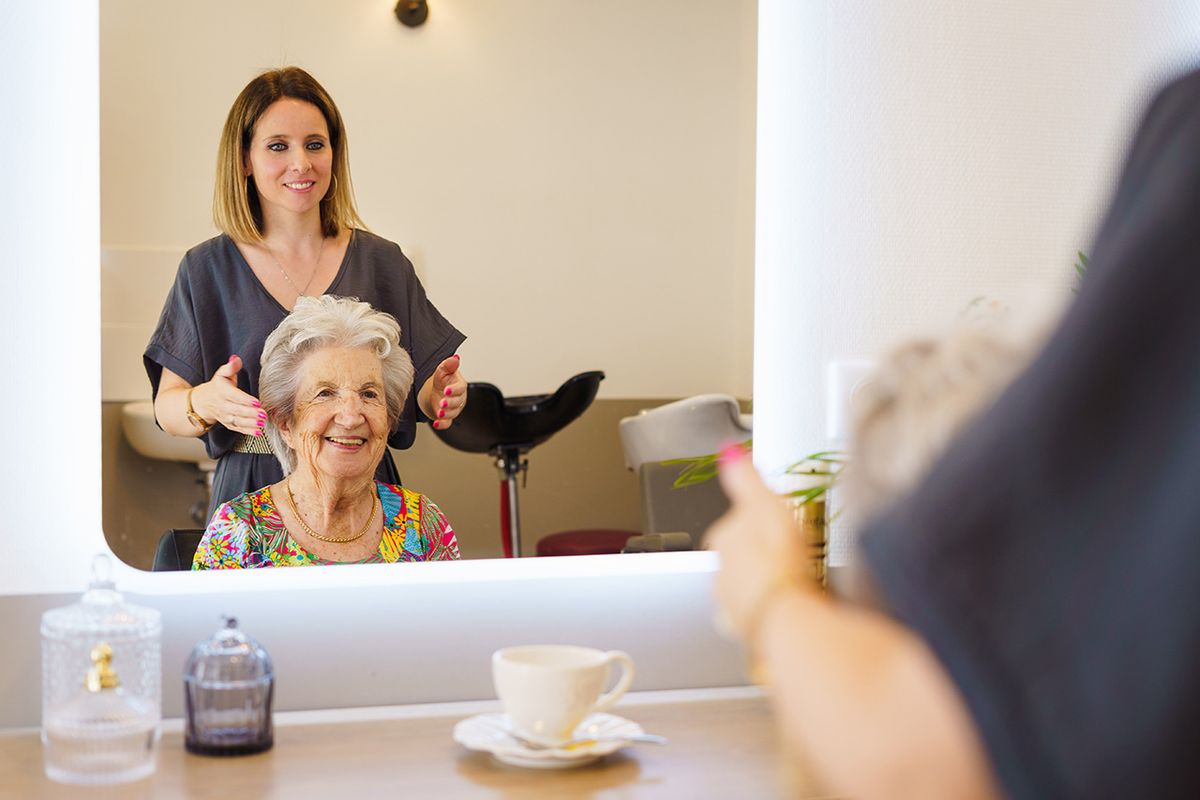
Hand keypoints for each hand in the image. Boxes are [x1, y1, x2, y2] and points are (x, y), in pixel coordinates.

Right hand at [192, 355, 265, 436]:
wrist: (201, 402)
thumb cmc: (217, 386)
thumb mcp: (221, 374)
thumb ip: (230, 367)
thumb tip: (236, 359)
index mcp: (222, 391)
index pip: (234, 396)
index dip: (245, 399)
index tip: (256, 402)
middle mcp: (223, 405)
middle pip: (237, 410)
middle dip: (250, 413)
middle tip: (263, 414)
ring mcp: (225, 416)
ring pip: (237, 421)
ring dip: (250, 424)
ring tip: (262, 423)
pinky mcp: (228, 424)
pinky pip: (237, 429)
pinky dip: (248, 432)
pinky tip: (258, 432)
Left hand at [427, 355, 466, 429]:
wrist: (436, 390)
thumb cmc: (442, 380)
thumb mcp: (443, 370)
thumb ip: (448, 365)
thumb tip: (455, 358)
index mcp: (459, 385)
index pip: (460, 388)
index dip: (454, 390)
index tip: (446, 390)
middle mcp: (458, 398)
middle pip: (457, 402)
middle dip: (450, 403)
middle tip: (442, 403)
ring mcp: (453, 408)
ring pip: (453, 413)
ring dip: (446, 414)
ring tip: (439, 413)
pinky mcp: (447, 417)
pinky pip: (447, 423)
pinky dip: (442, 424)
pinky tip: (436, 423)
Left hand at [707, 444, 811, 641]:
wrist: (786, 616)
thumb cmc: (779, 561)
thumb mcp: (765, 504)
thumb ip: (745, 478)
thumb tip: (726, 452)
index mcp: (723, 535)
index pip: (737, 521)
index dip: (761, 521)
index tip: (778, 523)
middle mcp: (720, 568)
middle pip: (741, 552)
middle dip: (761, 552)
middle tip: (789, 551)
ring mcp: (731, 598)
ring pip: (748, 581)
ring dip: (766, 579)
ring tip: (792, 578)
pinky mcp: (747, 623)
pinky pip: (760, 607)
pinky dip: (772, 604)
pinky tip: (790, 602)